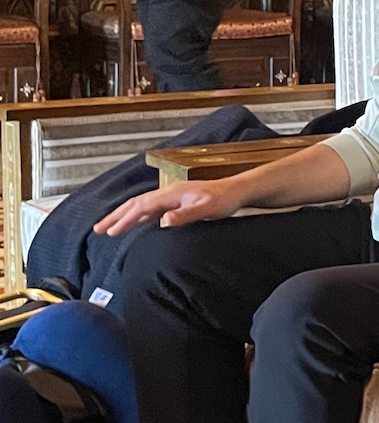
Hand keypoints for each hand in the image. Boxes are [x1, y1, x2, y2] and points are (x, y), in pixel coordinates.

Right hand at [95, 179, 244, 234]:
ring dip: (124, 216)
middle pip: (135, 204)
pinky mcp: (176, 201)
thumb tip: (163, 220)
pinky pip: (151, 209)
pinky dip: (138, 216)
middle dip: (116, 216)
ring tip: (109, 228)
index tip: (109, 232)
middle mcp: (167, 193)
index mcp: (171, 194)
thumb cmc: (224, 200)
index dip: (124, 219)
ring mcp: (171, 196)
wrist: (237, 191)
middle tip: (98, 230)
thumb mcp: (206, 209)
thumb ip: (185, 215)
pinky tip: (134, 224)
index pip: (141, 207)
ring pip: (141, 206)